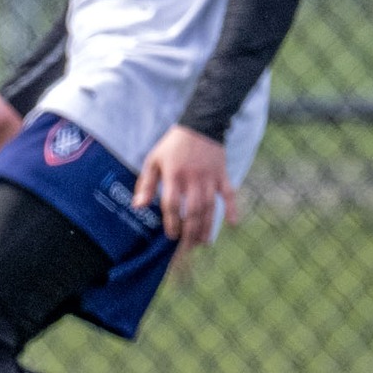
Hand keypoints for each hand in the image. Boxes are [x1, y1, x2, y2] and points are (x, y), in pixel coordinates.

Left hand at [134, 125, 236, 250]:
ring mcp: (210, 178)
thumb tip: (138, 206)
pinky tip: (233, 224)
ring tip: (203, 242)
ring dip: (207, 226)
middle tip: (187, 247)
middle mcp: (193, 179)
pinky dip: (232, 208)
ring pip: (210, 207)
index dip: (171, 221)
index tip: (171, 235)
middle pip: (192, 210)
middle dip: (190, 231)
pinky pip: (229, 194)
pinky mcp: (223, 175)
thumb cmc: (172, 146)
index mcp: (174, 176)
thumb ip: (146, 184)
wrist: (200, 125)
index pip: (172, 204)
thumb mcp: (153, 160)